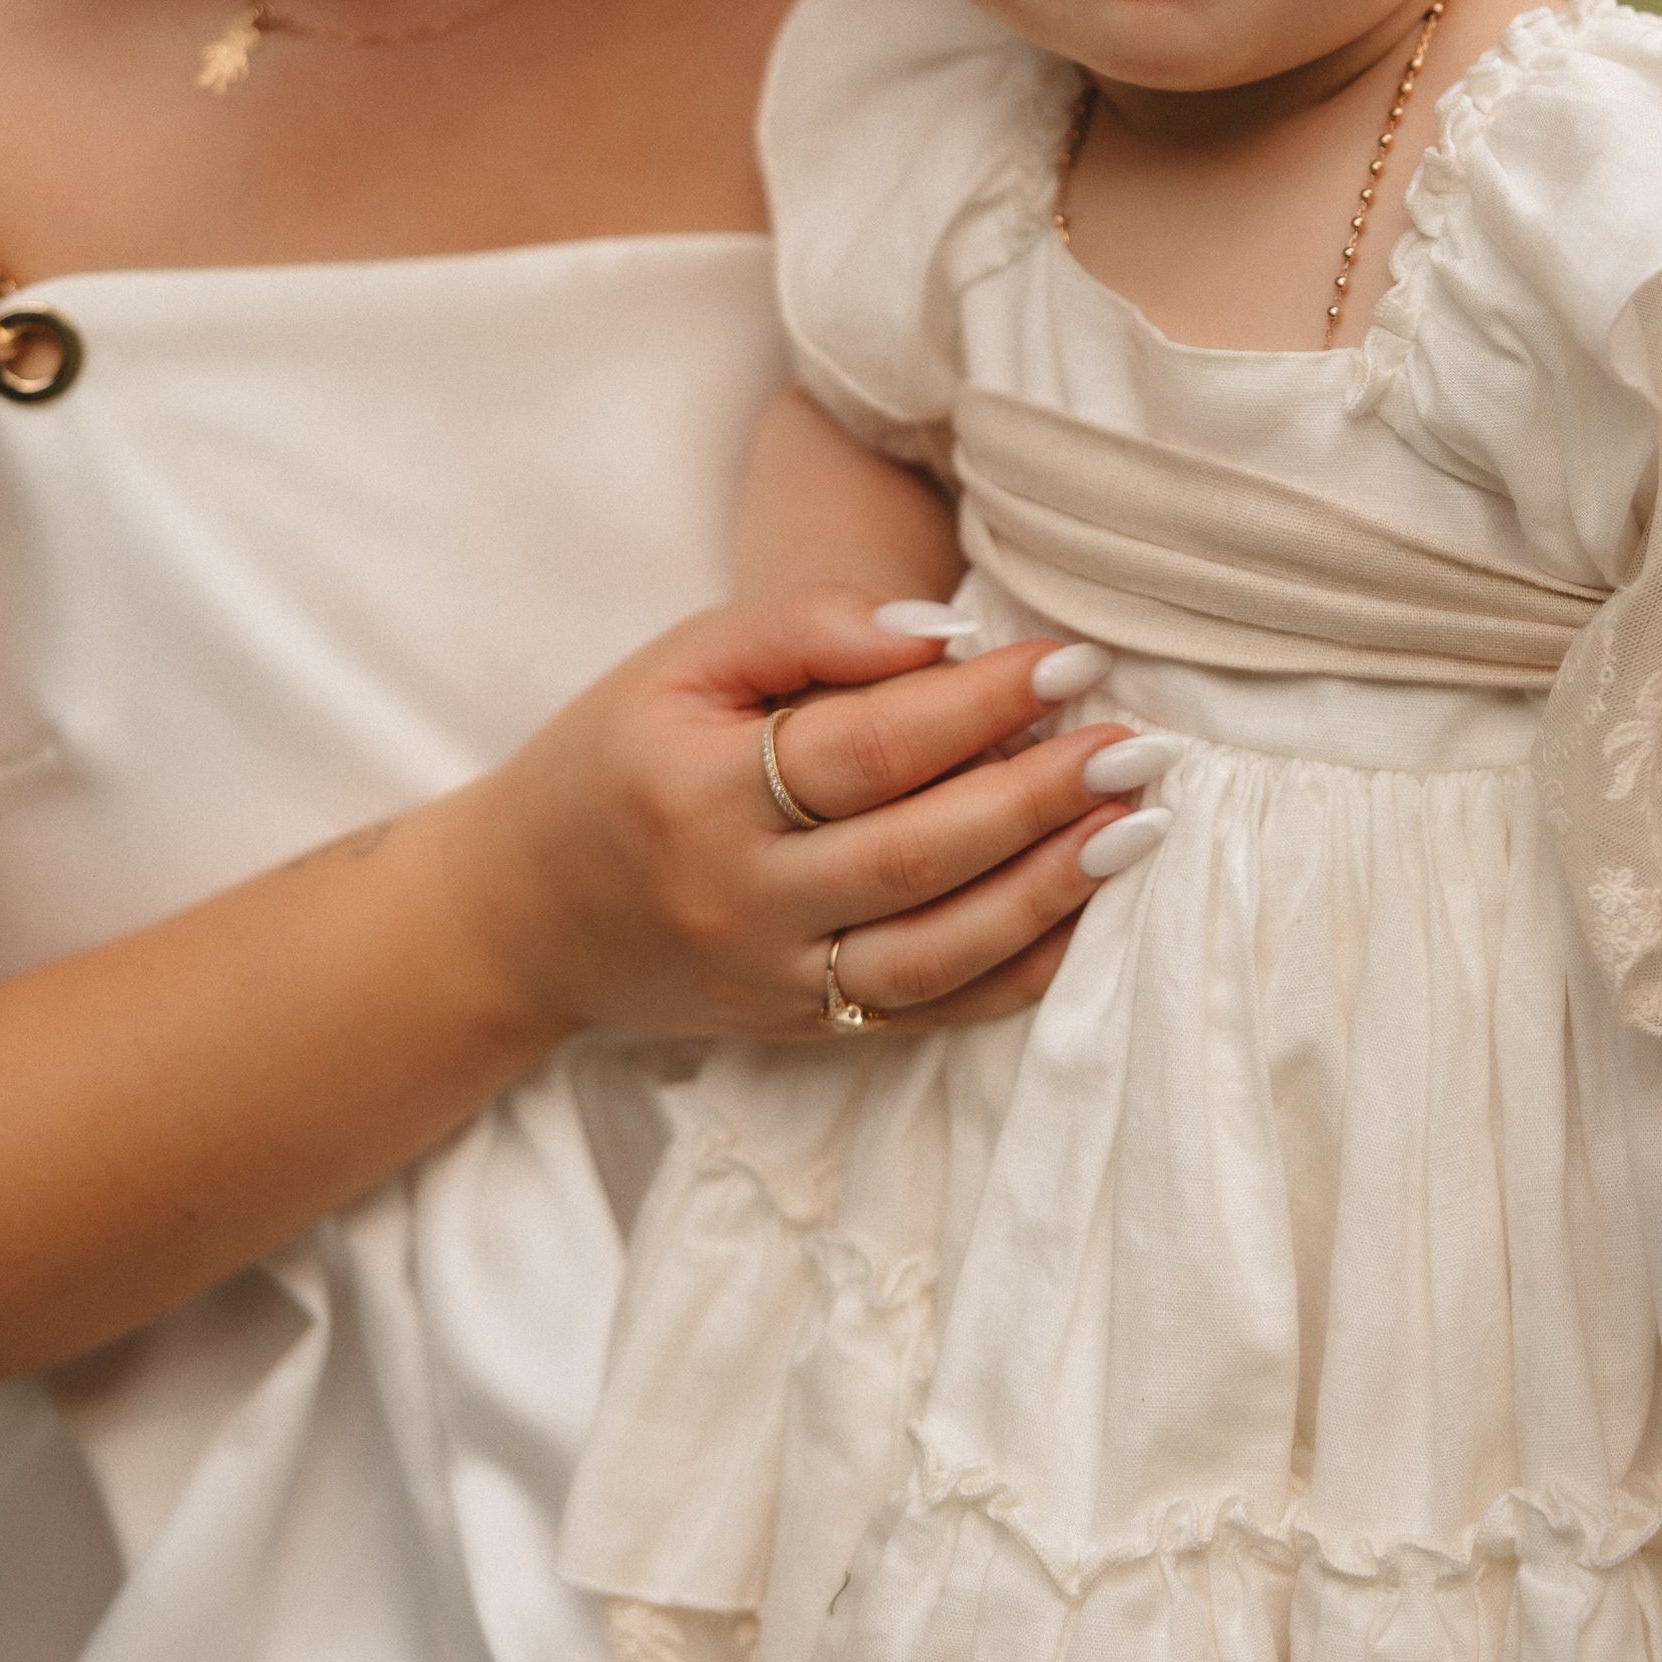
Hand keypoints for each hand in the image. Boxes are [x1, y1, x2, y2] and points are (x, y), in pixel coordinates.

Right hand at [428, 588, 1157, 1046]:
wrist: (521, 919)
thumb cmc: (616, 759)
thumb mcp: (679, 662)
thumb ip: (804, 629)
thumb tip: (944, 634)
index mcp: (699, 787)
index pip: (869, 747)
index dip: (980, 703)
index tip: (1073, 661)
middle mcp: (739, 897)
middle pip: (918, 853)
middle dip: (1042, 797)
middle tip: (1139, 744)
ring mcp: (773, 981)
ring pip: (935, 952)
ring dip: (1051, 891)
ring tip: (1139, 826)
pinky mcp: (803, 1032)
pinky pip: (930, 1014)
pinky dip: (1020, 969)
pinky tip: (1089, 912)